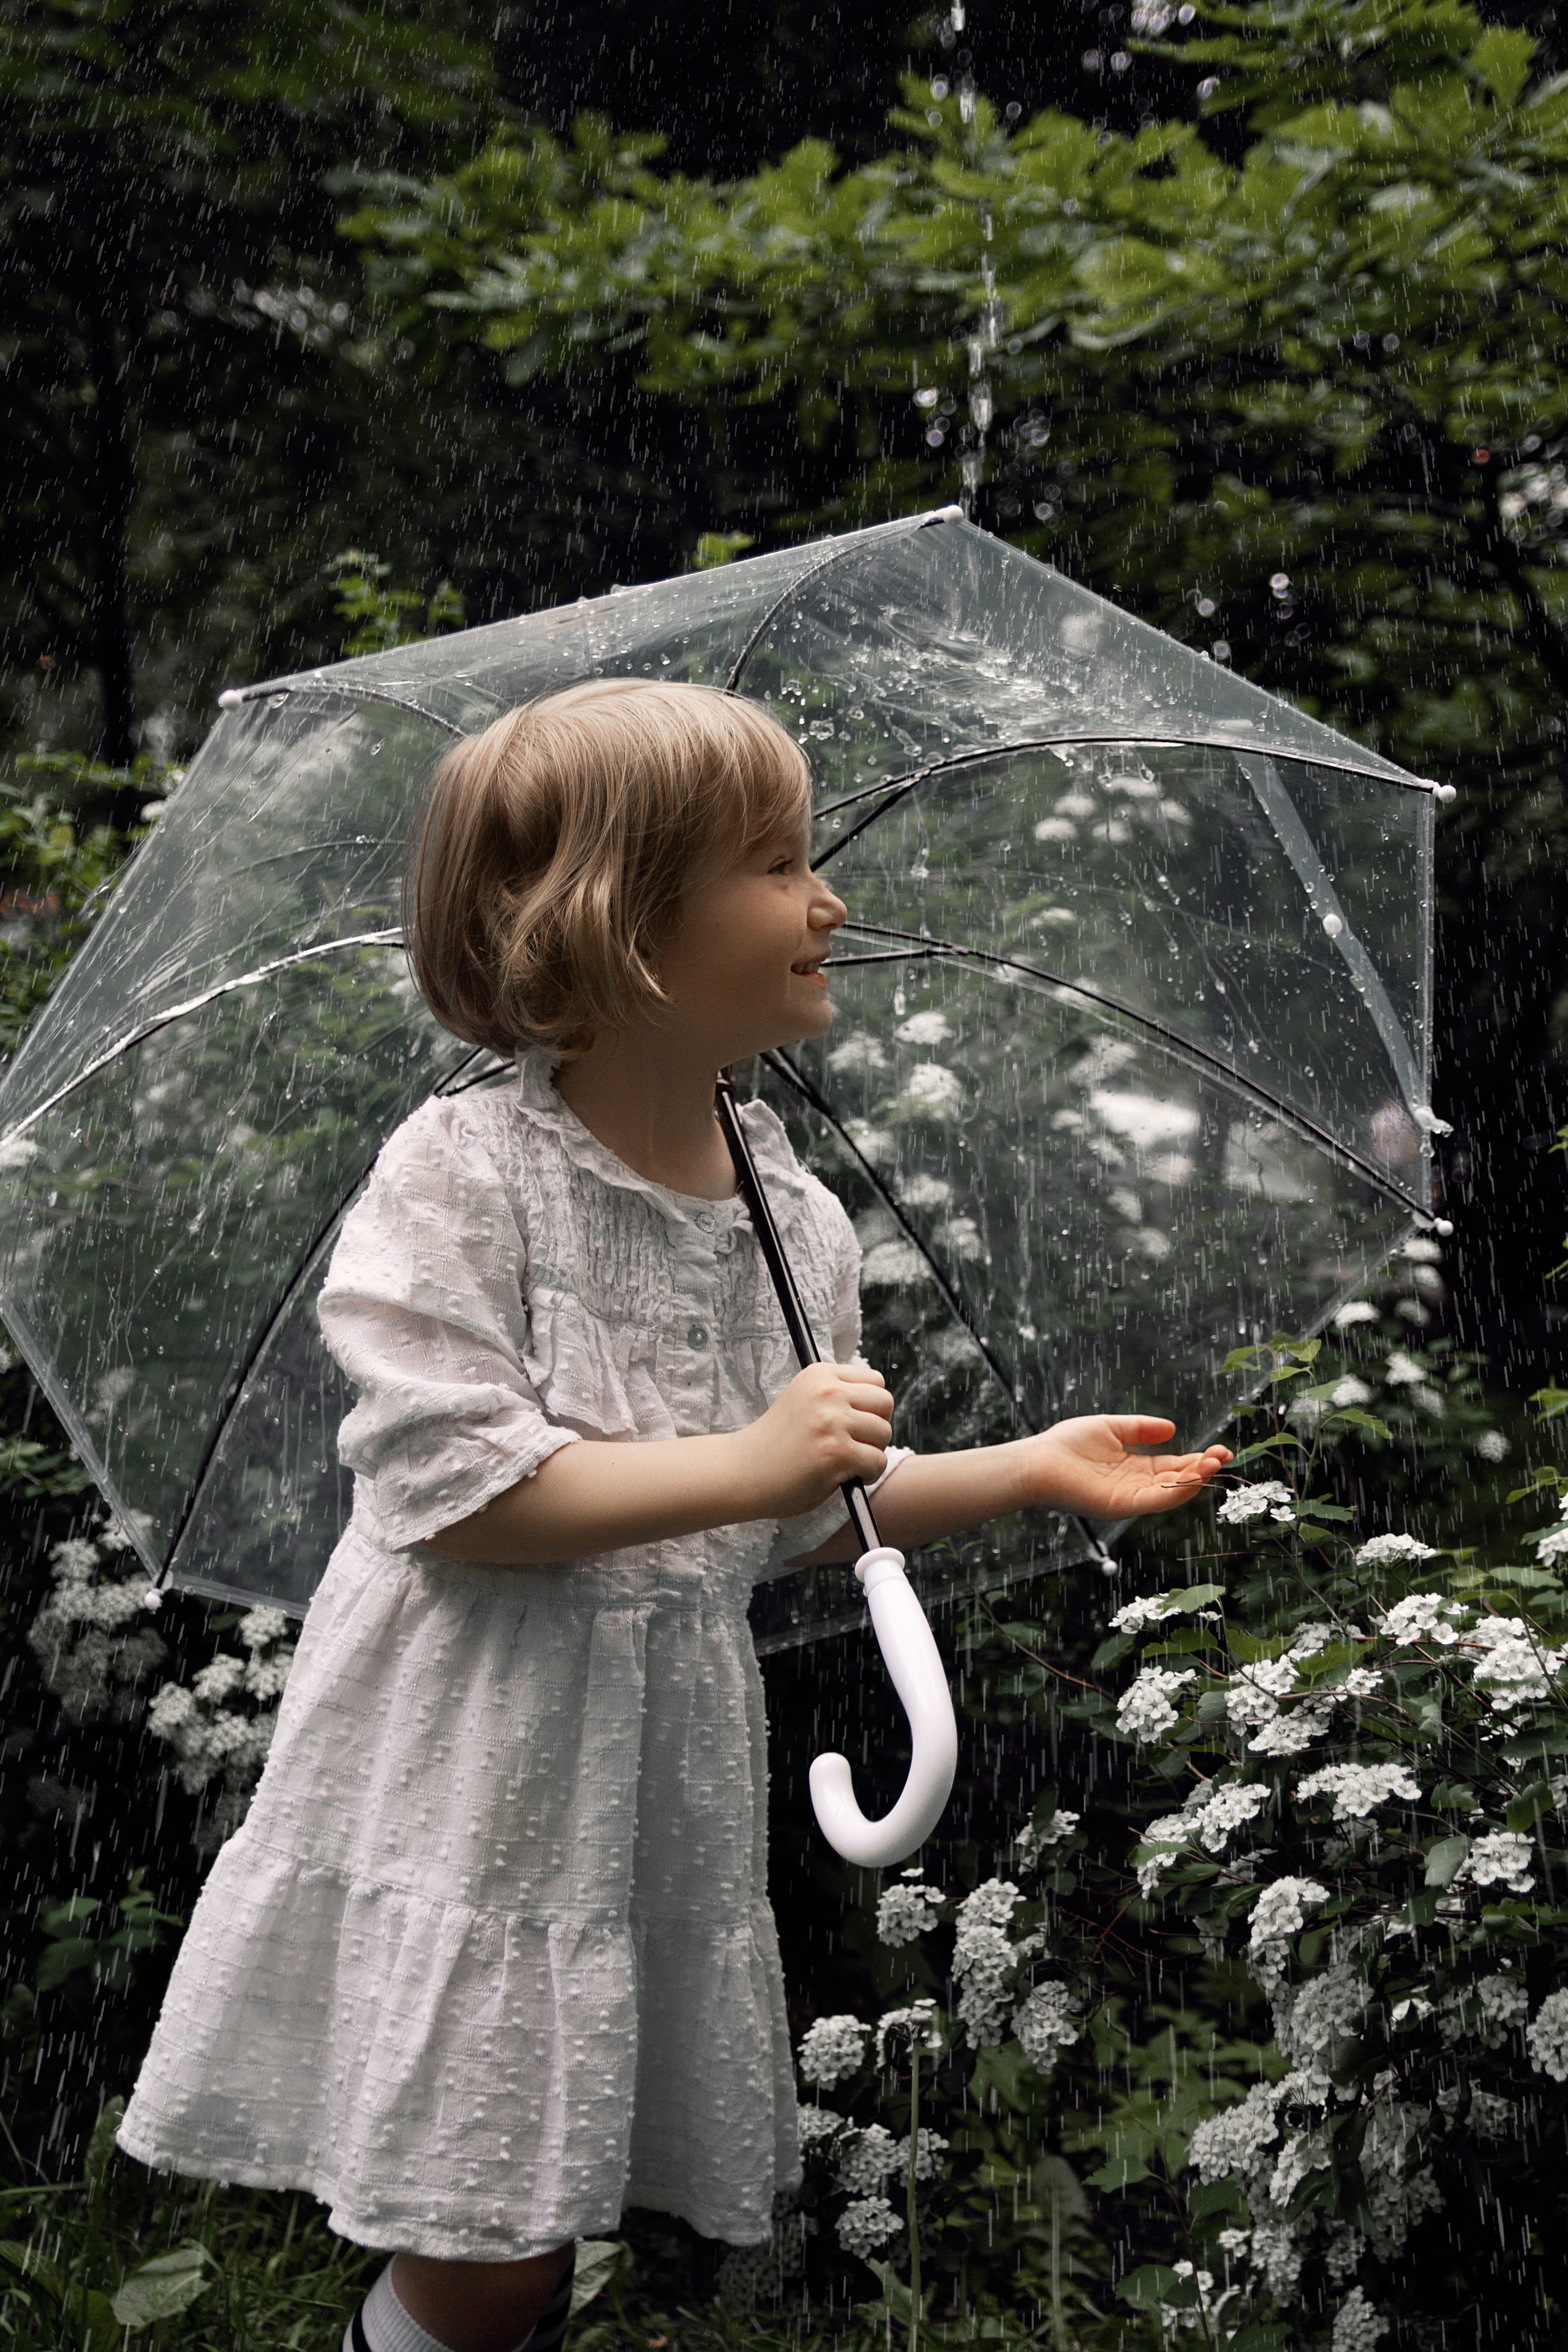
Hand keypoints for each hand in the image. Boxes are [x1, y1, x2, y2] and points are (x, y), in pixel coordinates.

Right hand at [735, 1361, 894, 1517]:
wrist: (742, 1471)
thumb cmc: (775, 1445)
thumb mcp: (804, 1403)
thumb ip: (836, 1398)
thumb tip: (880, 1409)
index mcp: (819, 1375)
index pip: (874, 1380)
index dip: (870, 1405)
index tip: (854, 1423)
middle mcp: (827, 1392)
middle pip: (885, 1402)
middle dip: (876, 1426)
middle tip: (855, 1444)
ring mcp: (832, 1421)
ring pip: (884, 1433)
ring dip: (872, 1452)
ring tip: (848, 1462)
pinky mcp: (836, 1452)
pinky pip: (877, 1461)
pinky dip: (869, 1474)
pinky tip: (848, 1477)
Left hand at [1019, 1415, 1231, 1519]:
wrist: (1036, 1461)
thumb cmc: (1065, 1445)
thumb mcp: (1110, 1428)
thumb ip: (1139, 1428)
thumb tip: (1171, 1427)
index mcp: (1134, 1468)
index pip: (1173, 1466)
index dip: (1197, 1459)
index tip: (1219, 1449)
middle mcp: (1136, 1486)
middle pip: (1178, 1480)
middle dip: (1204, 1469)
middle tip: (1225, 1455)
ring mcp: (1130, 1498)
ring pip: (1171, 1492)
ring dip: (1196, 1479)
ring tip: (1215, 1461)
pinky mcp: (1121, 1506)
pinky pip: (1154, 1500)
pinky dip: (1177, 1491)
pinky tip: (1193, 1477)